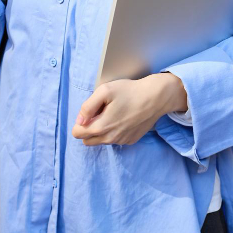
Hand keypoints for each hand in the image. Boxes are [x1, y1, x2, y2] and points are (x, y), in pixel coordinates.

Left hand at [71, 73, 188, 145]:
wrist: (155, 97)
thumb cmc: (129, 92)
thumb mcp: (104, 91)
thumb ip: (87, 107)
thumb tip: (79, 121)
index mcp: (101, 127)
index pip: (77, 134)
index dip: (79, 122)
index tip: (89, 112)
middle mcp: (110, 138)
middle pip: (87, 141)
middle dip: (88, 129)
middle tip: (98, 113)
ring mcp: (121, 141)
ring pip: (102, 141)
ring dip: (101, 131)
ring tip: (112, 114)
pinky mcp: (131, 140)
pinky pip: (115, 140)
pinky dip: (114, 131)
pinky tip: (123, 118)